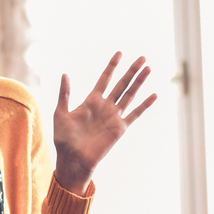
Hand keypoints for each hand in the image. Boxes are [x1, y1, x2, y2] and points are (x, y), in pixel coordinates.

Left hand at [54, 52, 156, 194]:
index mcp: (91, 101)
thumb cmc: (63, 139)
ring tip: (148, 69)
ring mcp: (113, 117)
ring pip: (129, 95)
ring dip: (139, 82)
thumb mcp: (60, 113)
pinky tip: (154, 95)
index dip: (112, 66)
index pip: (104, 79)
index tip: (119, 53)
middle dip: (131, 71)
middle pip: (121, 84)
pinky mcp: (119, 128)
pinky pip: (134, 115)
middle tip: (142, 58)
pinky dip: (144, 105)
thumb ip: (64, 94)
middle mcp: (105, 107)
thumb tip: (65, 74)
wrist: (72, 159)